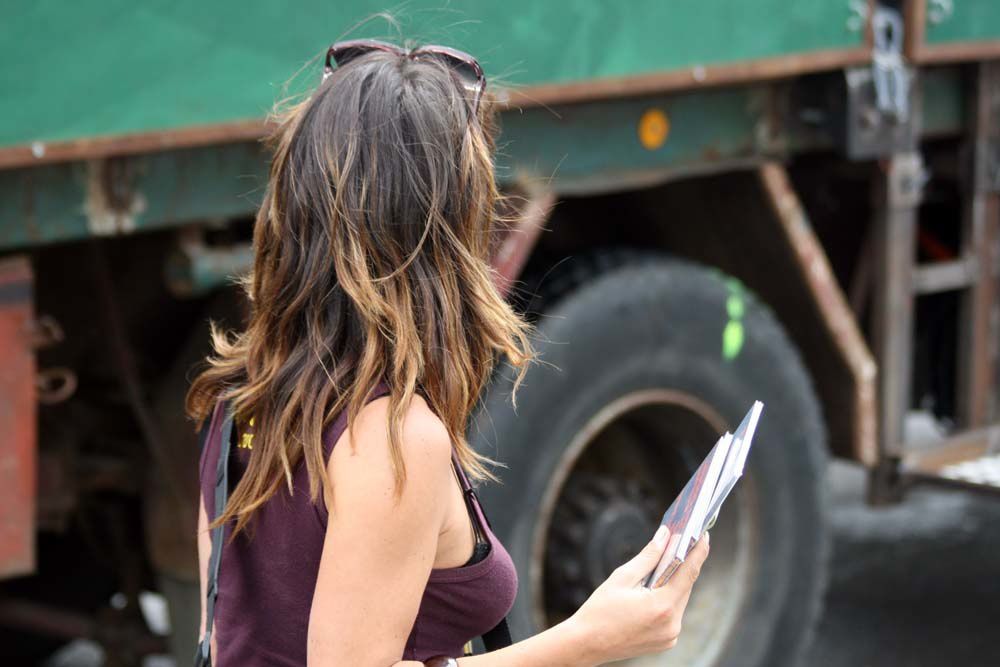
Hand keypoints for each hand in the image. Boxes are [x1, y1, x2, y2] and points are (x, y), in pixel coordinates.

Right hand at [567, 527, 709, 664]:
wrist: (587, 644)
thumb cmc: (600, 611)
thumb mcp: (623, 577)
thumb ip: (648, 556)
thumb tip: (665, 536)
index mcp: (663, 606)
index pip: (689, 573)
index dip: (699, 552)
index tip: (705, 536)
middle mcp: (672, 624)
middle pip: (685, 586)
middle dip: (683, 565)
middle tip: (681, 544)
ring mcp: (670, 636)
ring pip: (680, 599)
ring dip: (674, 582)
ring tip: (665, 565)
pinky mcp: (666, 641)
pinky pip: (673, 613)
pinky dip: (668, 598)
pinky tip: (656, 588)